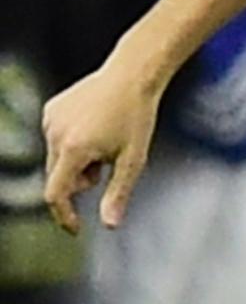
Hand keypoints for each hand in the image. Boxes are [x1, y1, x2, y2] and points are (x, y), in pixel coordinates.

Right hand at [40, 57, 167, 231]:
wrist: (132, 75)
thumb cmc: (137, 117)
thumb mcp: (133, 159)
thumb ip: (119, 193)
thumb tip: (110, 225)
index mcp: (73, 149)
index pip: (56, 194)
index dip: (64, 215)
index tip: (75, 228)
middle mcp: (55, 134)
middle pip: (58, 177)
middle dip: (81, 181)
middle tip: (107, 165)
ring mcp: (50, 120)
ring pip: (57, 158)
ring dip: (78, 162)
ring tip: (105, 141)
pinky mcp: (50, 109)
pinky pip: (57, 138)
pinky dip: (73, 143)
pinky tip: (95, 125)